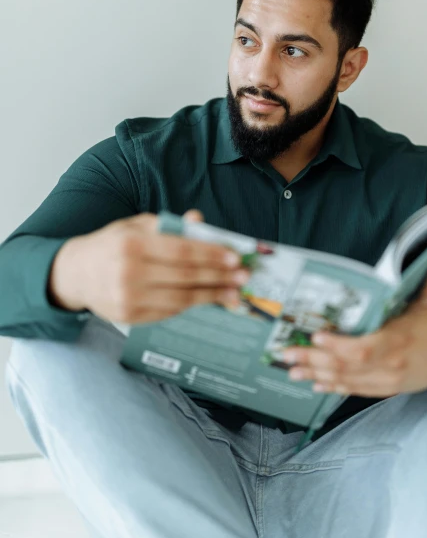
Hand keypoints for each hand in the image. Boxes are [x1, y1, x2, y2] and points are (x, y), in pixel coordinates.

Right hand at [47, 209, 249, 322]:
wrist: (74, 274)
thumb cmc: (112, 244)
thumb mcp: (135, 226)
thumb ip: (168, 225)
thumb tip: (198, 220)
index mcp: (132, 244)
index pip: (181, 251)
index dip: (211, 255)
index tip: (235, 258)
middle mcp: (129, 273)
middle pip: (185, 277)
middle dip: (218, 277)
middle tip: (243, 277)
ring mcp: (129, 299)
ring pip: (180, 299)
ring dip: (211, 297)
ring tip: (233, 293)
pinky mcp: (130, 318)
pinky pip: (169, 312)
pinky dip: (191, 306)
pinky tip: (208, 300)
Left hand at [282, 246, 426, 395]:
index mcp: (400, 339)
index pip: (364, 348)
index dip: (338, 346)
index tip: (315, 336)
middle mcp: (391, 364)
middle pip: (347, 366)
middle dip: (314, 360)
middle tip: (287, 352)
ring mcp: (388, 379)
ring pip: (347, 380)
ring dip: (317, 375)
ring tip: (292, 370)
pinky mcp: (387, 388)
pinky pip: (356, 389)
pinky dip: (334, 387)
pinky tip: (315, 383)